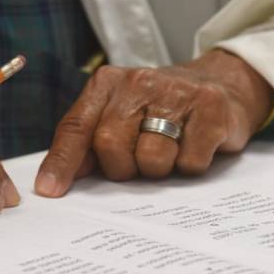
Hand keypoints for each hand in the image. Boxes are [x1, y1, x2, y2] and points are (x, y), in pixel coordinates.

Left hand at [34, 49, 273, 196]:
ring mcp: (177, 93)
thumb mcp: (119, 116)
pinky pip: (189, 162)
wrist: (223, 83)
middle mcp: (138, 82)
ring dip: (159, 169)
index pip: (76, 127)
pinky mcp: (211, 108)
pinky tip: (194, 146)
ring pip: (151, 158)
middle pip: (110, 144)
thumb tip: (55, 182)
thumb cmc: (160, 110)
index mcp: (107, 84)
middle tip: (138, 161)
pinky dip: (190, 166)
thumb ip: (87, 144)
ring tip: (169, 151)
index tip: (51, 190)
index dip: (62, 162)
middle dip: (123, 167)